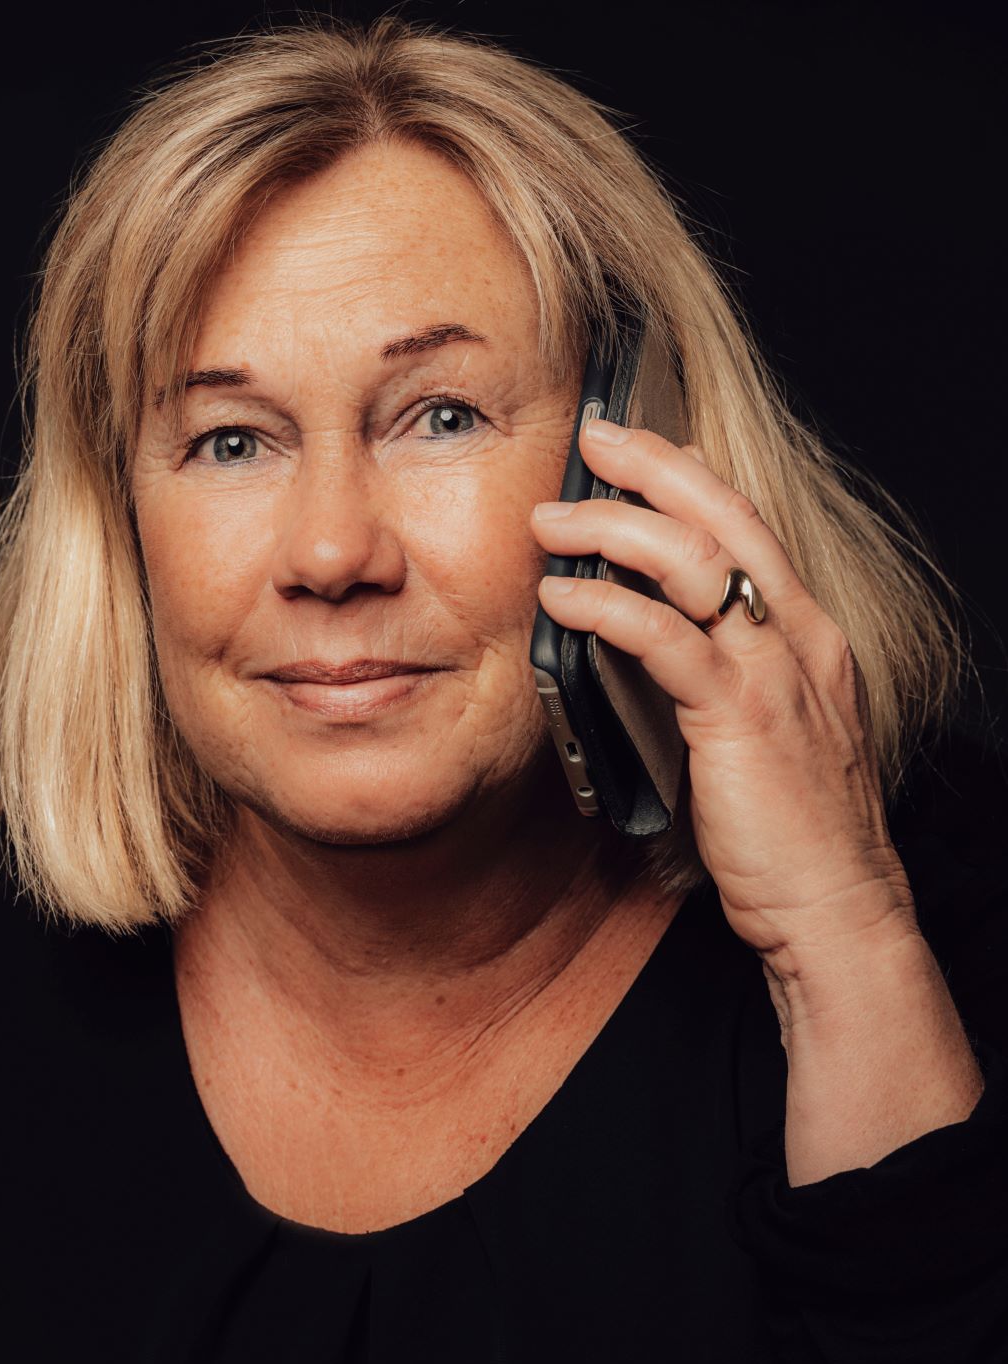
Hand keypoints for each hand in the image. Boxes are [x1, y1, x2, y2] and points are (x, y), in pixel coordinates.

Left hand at [530, 419, 917, 972]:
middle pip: (724, 519)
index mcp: (804, 634)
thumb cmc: (787, 825)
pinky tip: (562, 599)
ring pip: (694, 564)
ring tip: (552, 521)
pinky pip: (665, 640)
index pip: (746, 527)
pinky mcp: (741, 716)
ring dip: (613, 529)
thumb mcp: (756, 727)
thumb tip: (639, 633)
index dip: (688, 476)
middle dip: (655, 466)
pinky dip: (607, 608)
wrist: (833, 905)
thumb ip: (712, 672)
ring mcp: (774, 673)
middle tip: (594, 437)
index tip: (634, 446)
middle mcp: (797, 637)